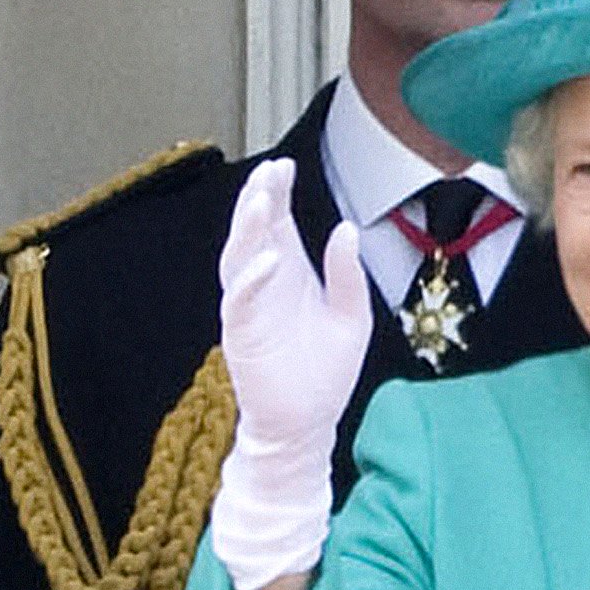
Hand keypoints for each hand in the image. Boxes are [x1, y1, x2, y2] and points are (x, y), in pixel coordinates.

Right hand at [209, 158, 371, 589]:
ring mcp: (249, 309)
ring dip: (247, 229)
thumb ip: (346, 275)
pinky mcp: (242, 335)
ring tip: (261, 200)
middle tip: (269, 172)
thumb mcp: (351, 317)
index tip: (284, 166)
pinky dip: (253, 278)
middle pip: (252, 233)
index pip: (276, 225)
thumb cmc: (326, 373)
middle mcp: (264, 285)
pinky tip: (271, 258)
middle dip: (258, 200)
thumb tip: (345, 229)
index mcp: (290, 275)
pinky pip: (241, 300)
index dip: (276, 195)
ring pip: (237, 258)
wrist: (308, 424)